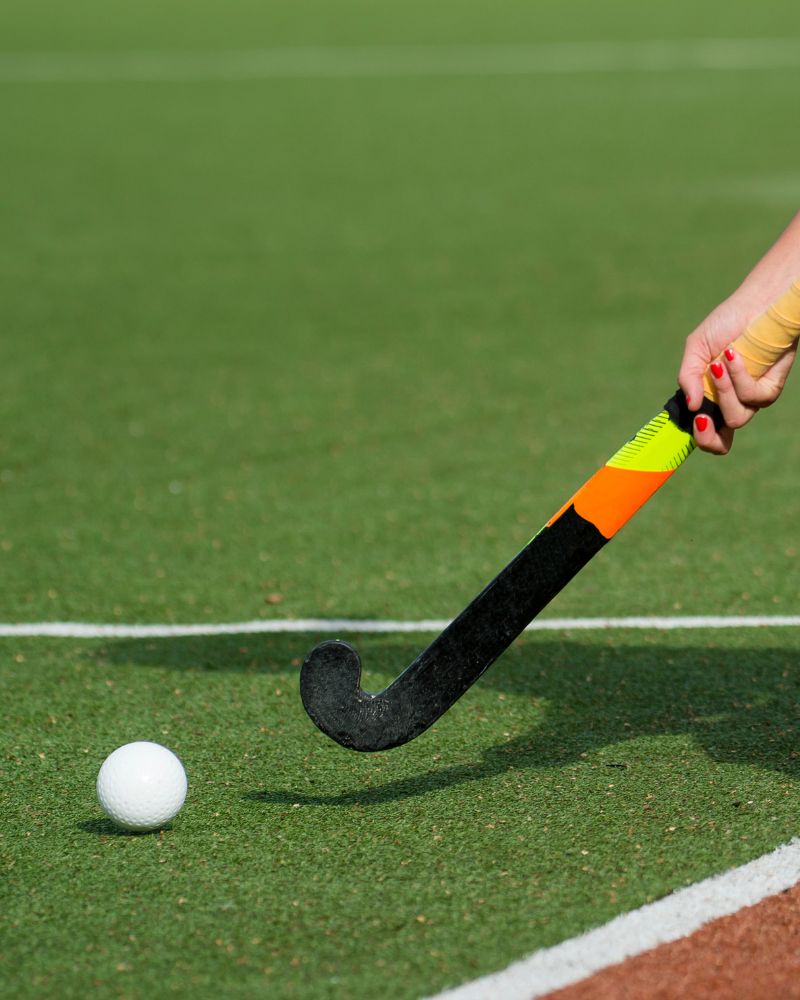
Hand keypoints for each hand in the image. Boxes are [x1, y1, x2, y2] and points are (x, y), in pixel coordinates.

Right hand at [678, 297, 797, 453]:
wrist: (757, 305)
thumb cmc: (726, 324)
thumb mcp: (696, 349)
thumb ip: (688, 377)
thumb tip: (691, 405)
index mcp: (712, 399)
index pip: (708, 435)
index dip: (701, 440)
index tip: (694, 423)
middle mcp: (732, 403)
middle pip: (721, 442)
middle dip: (707, 432)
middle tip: (701, 415)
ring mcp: (753, 399)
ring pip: (736, 417)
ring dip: (723, 391)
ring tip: (719, 362)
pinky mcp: (771, 388)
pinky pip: (753, 397)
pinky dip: (738, 376)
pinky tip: (733, 354)